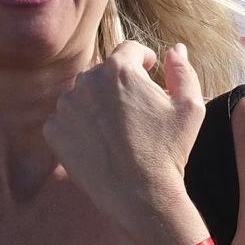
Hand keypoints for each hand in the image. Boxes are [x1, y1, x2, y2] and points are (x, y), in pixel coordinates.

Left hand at [49, 41, 208, 244]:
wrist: (139, 194)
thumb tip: (176, 49)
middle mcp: (87, 81)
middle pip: (104, 72)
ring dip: (98, 104)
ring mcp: (66, 106)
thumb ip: (183, 71)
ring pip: (83, 95)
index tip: (150, 71)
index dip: (143, 59)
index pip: (129, 50)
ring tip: (117, 130)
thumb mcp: (190, 107)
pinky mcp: (53, 131)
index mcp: (120, 70)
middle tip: (137, 110)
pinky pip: (67, 119)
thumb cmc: (168, 150)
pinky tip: (100, 144)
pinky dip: (81, 127)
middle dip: (120, 84)